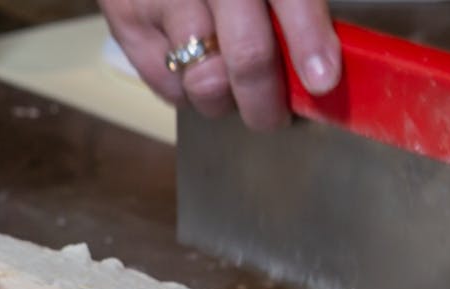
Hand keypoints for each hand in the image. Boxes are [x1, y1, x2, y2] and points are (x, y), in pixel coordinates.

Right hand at [100, 0, 340, 129]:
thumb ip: (289, 2)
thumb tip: (319, 59)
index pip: (289, 1)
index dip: (309, 42)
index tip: (323, 80)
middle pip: (246, 56)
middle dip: (266, 101)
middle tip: (275, 115)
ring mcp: (161, 1)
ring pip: (203, 82)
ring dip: (225, 100)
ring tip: (231, 90)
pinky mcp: (126, 22)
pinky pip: (165, 86)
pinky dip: (187, 91)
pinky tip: (194, 69)